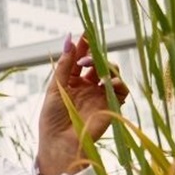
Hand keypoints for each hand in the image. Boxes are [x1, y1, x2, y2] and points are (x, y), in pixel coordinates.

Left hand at [37, 34, 128, 174]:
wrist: (59, 142)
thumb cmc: (52, 117)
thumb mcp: (56, 87)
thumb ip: (65, 64)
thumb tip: (69, 39)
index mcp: (72, 81)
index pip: (81, 59)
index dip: (84, 45)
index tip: (85, 32)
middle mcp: (88, 86)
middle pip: (98, 63)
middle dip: (94, 55)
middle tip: (85, 57)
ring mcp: (100, 95)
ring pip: (112, 72)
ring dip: (105, 66)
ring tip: (92, 69)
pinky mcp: (111, 105)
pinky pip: (122, 89)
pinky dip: (117, 82)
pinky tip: (105, 81)